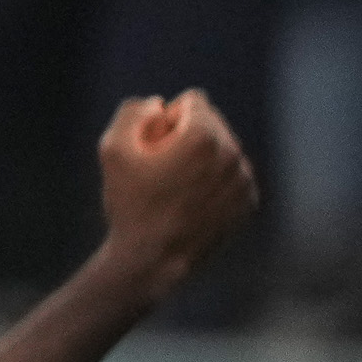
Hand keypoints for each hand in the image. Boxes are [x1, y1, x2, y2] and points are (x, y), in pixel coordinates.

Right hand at [93, 91, 255, 296]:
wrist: (153, 259)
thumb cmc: (131, 204)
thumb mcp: (112, 150)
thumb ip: (133, 112)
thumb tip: (159, 104)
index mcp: (204, 135)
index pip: (192, 101)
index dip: (164, 121)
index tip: (152, 150)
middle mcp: (233, 152)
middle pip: (211, 124)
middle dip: (186, 139)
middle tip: (161, 173)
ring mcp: (244, 179)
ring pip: (223, 151)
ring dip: (201, 162)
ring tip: (175, 192)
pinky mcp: (248, 201)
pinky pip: (231, 178)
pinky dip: (214, 185)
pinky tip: (191, 206)